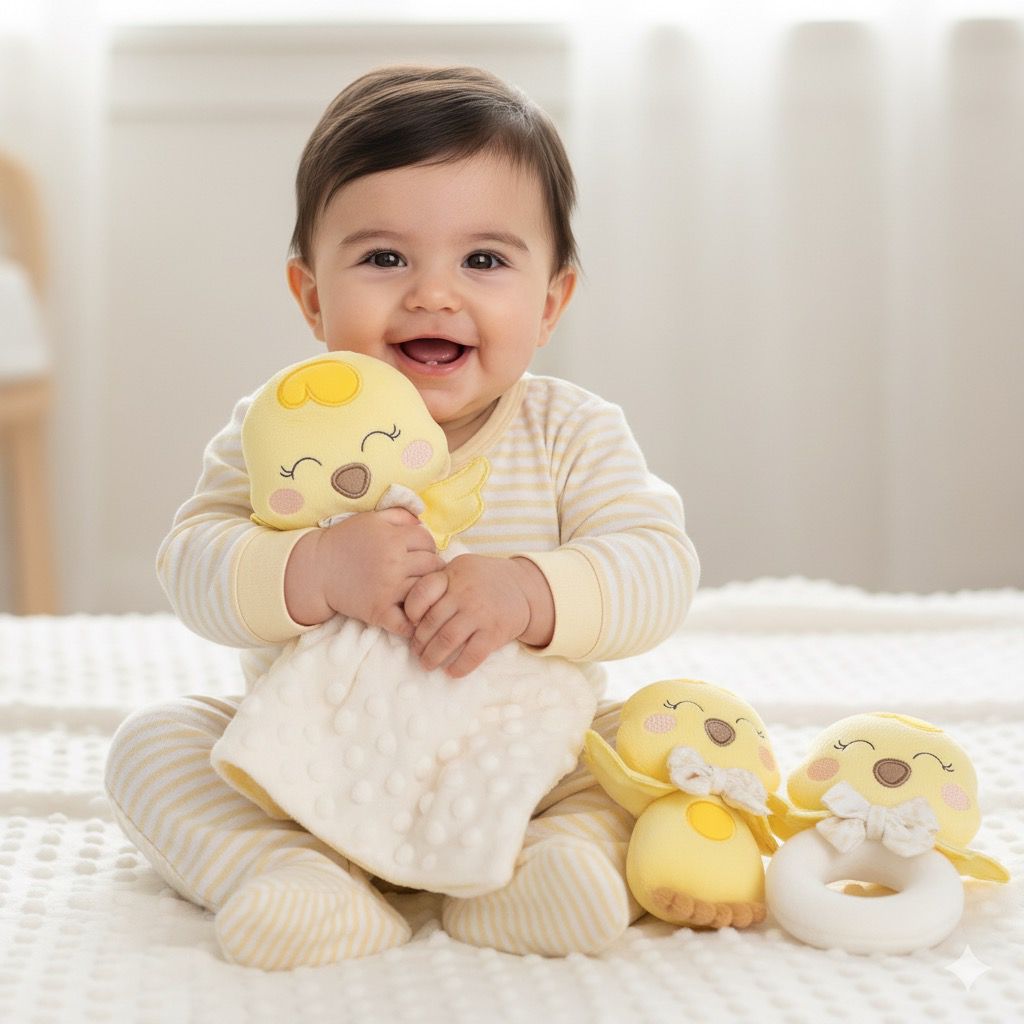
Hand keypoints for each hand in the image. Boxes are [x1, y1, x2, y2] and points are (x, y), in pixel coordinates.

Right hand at [284, 509, 443, 636]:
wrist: (317, 569)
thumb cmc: (345, 541)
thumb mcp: (371, 519)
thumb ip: (399, 515)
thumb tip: (423, 522)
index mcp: (393, 539)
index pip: (428, 541)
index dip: (427, 545)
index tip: (421, 552)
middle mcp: (394, 563)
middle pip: (433, 565)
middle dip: (432, 566)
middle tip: (423, 571)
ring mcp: (388, 589)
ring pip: (426, 590)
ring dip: (426, 591)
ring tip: (421, 590)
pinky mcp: (379, 611)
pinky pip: (406, 622)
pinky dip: (414, 624)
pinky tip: (415, 618)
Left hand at [404, 554, 554, 677]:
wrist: (523, 588)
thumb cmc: (484, 580)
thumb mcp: (461, 568)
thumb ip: (439, 581)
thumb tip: (410, 610)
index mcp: (452, 575)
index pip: (422, 592)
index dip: (410, 611)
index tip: (410, 623)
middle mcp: (465, 593)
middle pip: (431, 621)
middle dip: (419, 641)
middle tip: (417, 651)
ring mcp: (480, 613)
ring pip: (447, 640)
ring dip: (432, 657)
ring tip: (427, 663)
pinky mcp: (494, 632)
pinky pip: (471, 655)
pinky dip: (458, 667)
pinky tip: (451, 671)